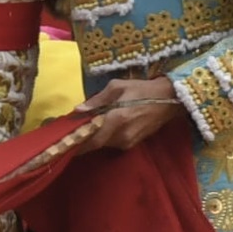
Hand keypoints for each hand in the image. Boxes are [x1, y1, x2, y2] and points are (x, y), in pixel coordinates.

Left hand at [70, 76, 188, 152]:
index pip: (92, 138)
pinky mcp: (133, 144)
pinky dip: (104, 138)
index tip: (64, 142)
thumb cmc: (141, 89)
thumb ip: (97, 100)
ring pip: (104, 144)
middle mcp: (121, 135)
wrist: (168, 100)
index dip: (77, 142)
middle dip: (83, 140)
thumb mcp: (117, 87)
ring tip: (85, 129)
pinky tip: (102, 129)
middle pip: (95, 144)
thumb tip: (78, 110)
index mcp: (116, 119)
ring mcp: (128, 142)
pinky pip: (113, 143)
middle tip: (71, 134)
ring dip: (94, 138)